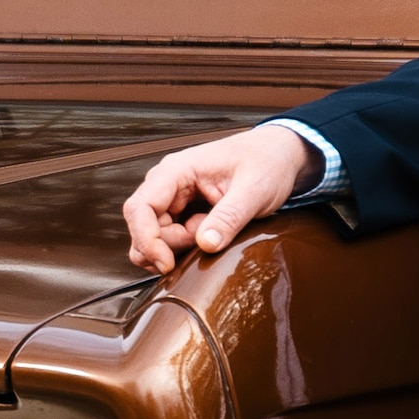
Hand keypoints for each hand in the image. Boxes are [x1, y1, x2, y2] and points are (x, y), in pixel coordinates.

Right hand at [123, 124, 317, 275]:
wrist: (278, 155)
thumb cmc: (266, 163)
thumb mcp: (255, 191)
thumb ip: (230, 217)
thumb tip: (206, 244)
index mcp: (177, 170)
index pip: (140, 208)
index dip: (146, 240)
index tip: (167, 264)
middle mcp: (167, 183)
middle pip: (144, 227)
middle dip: (169, 246)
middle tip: (207, 243)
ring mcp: (173, 197)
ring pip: (153, 236)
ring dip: (176, 248)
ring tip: (211, 236)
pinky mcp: (182, 210)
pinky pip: (169, 237)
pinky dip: (184, 248)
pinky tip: (209, 238)